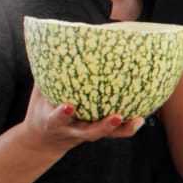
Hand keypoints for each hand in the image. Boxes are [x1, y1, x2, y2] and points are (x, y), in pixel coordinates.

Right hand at [19, 84, 142, 154]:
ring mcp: (87, 134)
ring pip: (107, 135)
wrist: (44, 140)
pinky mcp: (98, 134)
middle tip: (117, 117)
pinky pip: (116, 133)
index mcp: (54, 122)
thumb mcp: (39, 95)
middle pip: (89, 133)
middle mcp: (73, 131)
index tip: (68, 107)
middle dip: (103, 127)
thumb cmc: (43, 108)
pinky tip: (142, 116)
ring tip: (139, 119)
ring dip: (123, 128)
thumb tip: (49, 42)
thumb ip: (46, 75)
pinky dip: (129, 126)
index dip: (62, 114)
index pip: (56, 119)